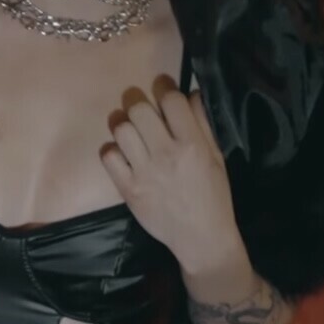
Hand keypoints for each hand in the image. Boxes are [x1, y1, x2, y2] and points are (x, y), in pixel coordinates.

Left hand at [99, 88, 241, 272]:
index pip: (171, 101)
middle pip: (139, 109)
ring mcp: (144, 172)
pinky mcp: (128, 188)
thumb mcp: (216, 157)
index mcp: (193, 145)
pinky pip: (108, 156)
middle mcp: (166, 154)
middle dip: (138, 102)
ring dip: (123, 125)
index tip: (162, 86)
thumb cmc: (213, 195)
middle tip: (141, 109)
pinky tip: (122, 154)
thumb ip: (202, 124)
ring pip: (121, 129)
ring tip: (131, 131)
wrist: (201, 237)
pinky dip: (111, 150)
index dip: (164, 86)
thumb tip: (190, 93)